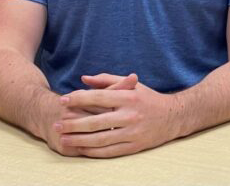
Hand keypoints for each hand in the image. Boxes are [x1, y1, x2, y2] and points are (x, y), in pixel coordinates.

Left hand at [55, 74, 182, 157]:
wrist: (173, 116)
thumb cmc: (148, 98)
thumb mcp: (131, 85)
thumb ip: (107, 80)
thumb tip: (84, 79)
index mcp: (128, 97)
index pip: (98, 98)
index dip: (78, 99)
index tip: (62, 100)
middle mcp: (130, 115)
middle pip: (95, 121)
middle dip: (73, 124)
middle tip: (56, 124)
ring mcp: (132, 132)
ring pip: (99, 139)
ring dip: (78, 140)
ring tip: (63, 139)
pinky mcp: (134, 146)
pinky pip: (109, 151)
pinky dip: (92, 151)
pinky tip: (81, 149)